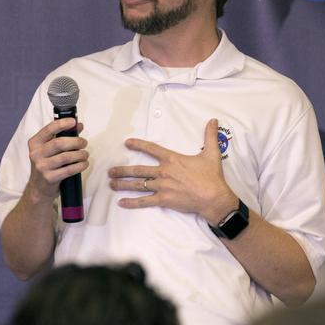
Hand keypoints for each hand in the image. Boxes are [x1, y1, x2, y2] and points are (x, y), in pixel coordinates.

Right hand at [26, 118, 86, 199]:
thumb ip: (63, 135)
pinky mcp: (49, 178)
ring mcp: (41, 167)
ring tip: (85, 154)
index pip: (48, 129)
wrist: (39, 188)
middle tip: (84, 143)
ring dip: (80, 154)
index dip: (62, 124)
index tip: (74, 122)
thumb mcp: (49, 149)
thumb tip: (78, 125)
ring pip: (66, 157)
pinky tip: (84, 164)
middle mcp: (36, 154)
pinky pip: (69, 170)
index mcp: (35, 143)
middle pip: (59, 143)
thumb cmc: (47, 164)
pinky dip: (80, 166)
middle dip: (76, 141)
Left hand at [108, 119, 238, 223]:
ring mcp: (162, 186)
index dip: (138, 145)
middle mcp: (164, 172)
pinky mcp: (164, 200)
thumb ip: (210, 136)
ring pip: (138, 185)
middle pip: (139, 170)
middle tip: (111, 171)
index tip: (127, 143)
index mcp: (172, 159)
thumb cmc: (211, 177)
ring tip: (112, 184)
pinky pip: (144, 201)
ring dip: (123, 184)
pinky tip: (122, 203)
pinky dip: (132, 203)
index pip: (152, 149)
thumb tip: (214, 121)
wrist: (213, 197)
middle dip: (123, 170)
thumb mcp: (212, 153)